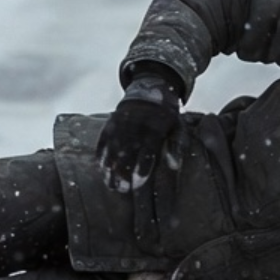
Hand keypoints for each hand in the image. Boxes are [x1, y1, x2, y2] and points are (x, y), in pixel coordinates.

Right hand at [95, 70, 181, 191]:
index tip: (137, 185)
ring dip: (110, 168)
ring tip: (110, 184)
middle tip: (121, 189)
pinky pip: (102, 141)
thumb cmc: (166, 116)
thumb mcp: (177, 128)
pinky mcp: (110, 124)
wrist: (149, 91)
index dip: (141, 169)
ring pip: (112, 149)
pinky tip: (101, 169)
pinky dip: (101, 155)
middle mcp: (135, 126)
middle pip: (126, 152)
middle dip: (122, 172)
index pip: (147, 151)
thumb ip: (176, 147)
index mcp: (154, 128)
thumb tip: (174, 166)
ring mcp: (120, 124)